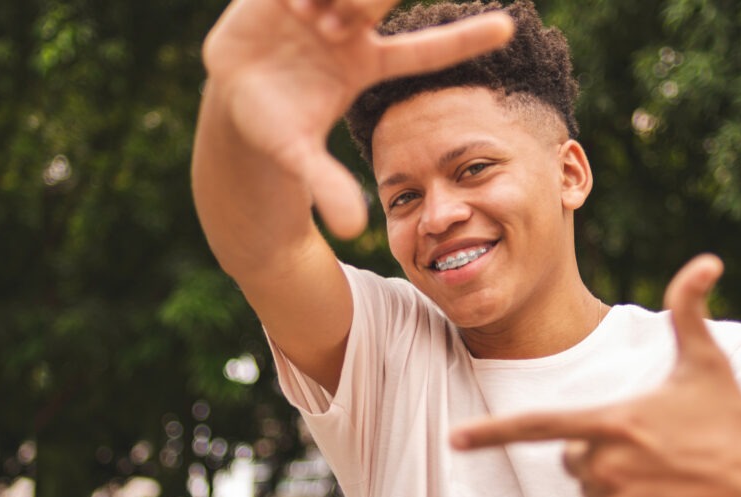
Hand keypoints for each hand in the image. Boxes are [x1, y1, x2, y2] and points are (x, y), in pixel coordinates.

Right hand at [201, 0, 513, 237]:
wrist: (231, 100)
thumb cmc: (273, 129)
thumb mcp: (298, 157)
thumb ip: (327, 185)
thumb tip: (354, 230)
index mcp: (366, 65)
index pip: (426, 50)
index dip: (464, 40)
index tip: (509, 29)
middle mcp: (351, 30)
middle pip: (381, 0)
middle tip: (340, 31)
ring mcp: (320, 7)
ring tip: (309, 22)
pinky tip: (292, 4)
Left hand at [451, 254, 740, 496]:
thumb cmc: (733, 423)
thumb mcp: (710, 364)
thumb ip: (690, 311)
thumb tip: (707, 260)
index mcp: (616, 421)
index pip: (539, 426)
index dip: (492, 433)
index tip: (454, 441)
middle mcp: (610, 467)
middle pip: (570, 460)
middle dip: (597, 452)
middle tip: (649, 446)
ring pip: (588, 494)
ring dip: (613, 486)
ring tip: (662, 475)